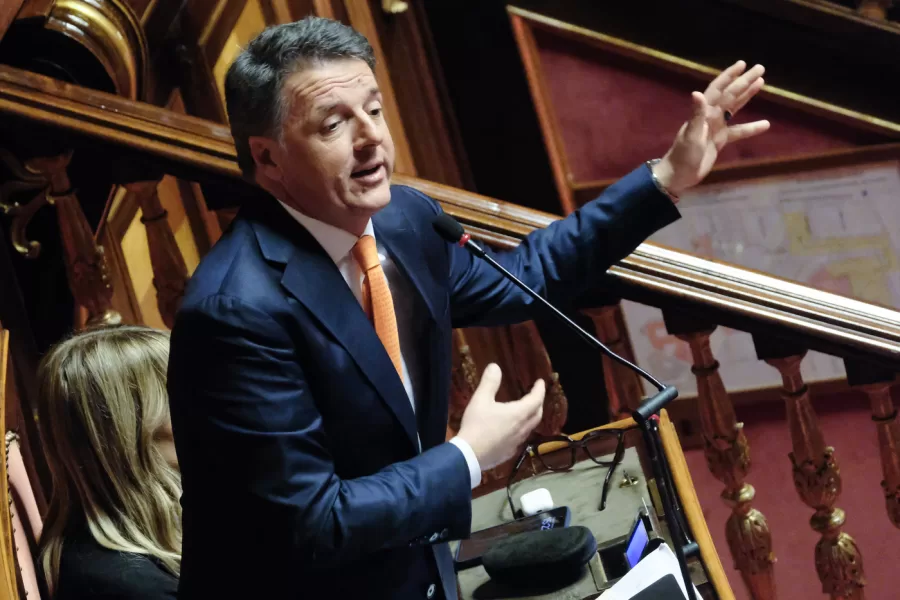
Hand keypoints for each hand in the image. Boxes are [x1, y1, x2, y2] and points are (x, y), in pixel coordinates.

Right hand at [456, 364, 545, 469]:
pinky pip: (521, 439)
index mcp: (518, 414)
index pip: (536, 400)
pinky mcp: (510, 453)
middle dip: (538, 404)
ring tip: (525, 412)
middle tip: (535, 396)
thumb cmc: (476, 425)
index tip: (540, 382)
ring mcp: (517, 443)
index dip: (540, 390)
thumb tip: (495, 366)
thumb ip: (489, 382)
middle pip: (537, 415)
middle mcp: (522, 428)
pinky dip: (522, 430)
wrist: (469, 455)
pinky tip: (512, 431)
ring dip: (531, 417)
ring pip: (530, 428)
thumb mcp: (480, 400)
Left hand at [654, 60, 770, 195]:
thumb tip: (697, 92)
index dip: (730, 76)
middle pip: (730, 95)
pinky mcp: (719, 140)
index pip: (718, 89)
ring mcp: (715, 128)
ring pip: (734, 108)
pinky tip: (765, 124)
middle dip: (744, 81)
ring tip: (761, 83)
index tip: (743, 64)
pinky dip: (751, 128)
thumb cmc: (683, 155)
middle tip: (760, 68)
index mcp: (703, 113)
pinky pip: (738, 131)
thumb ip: (696, 115)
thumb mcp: (691, 135)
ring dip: (747, 96)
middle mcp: (710, 116)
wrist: (679, 175)